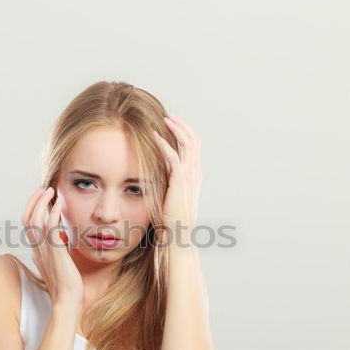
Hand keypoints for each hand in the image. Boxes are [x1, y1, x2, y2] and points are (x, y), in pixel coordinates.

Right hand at [21, 186, 83, 308]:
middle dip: (34, 201)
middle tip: (43, 189)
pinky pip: (50, 228)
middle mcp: (37, 250)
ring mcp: (44, 251)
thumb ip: (54, 250)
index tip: (41, 197)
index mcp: (36, 252)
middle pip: (26, 219)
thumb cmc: (66, 285)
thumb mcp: (57, 264)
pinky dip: (53, 213)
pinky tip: (59, 205)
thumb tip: (60, 238)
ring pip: (35, 221)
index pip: (27, 225)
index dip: (32, 208)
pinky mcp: (55, 253)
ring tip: (51, 191)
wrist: (68, 301)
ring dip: (42, 202)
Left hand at [153, 114, 202, 229]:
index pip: (194, 147)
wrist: (178, 233)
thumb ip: (169, 184)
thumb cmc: (172, 219)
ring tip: (165, 119)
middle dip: (182, 126)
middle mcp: (195, 173)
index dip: (185, 133)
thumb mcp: (171, 196)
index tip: (173, 125)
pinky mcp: (180, 180)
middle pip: (194, 141)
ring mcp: (190, 176)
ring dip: (176, 129)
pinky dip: (164, 143)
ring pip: (188, 143)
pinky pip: (173, 155)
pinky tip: (154, 136)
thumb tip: (157, 175)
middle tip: (169, 116)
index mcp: (195, 175)